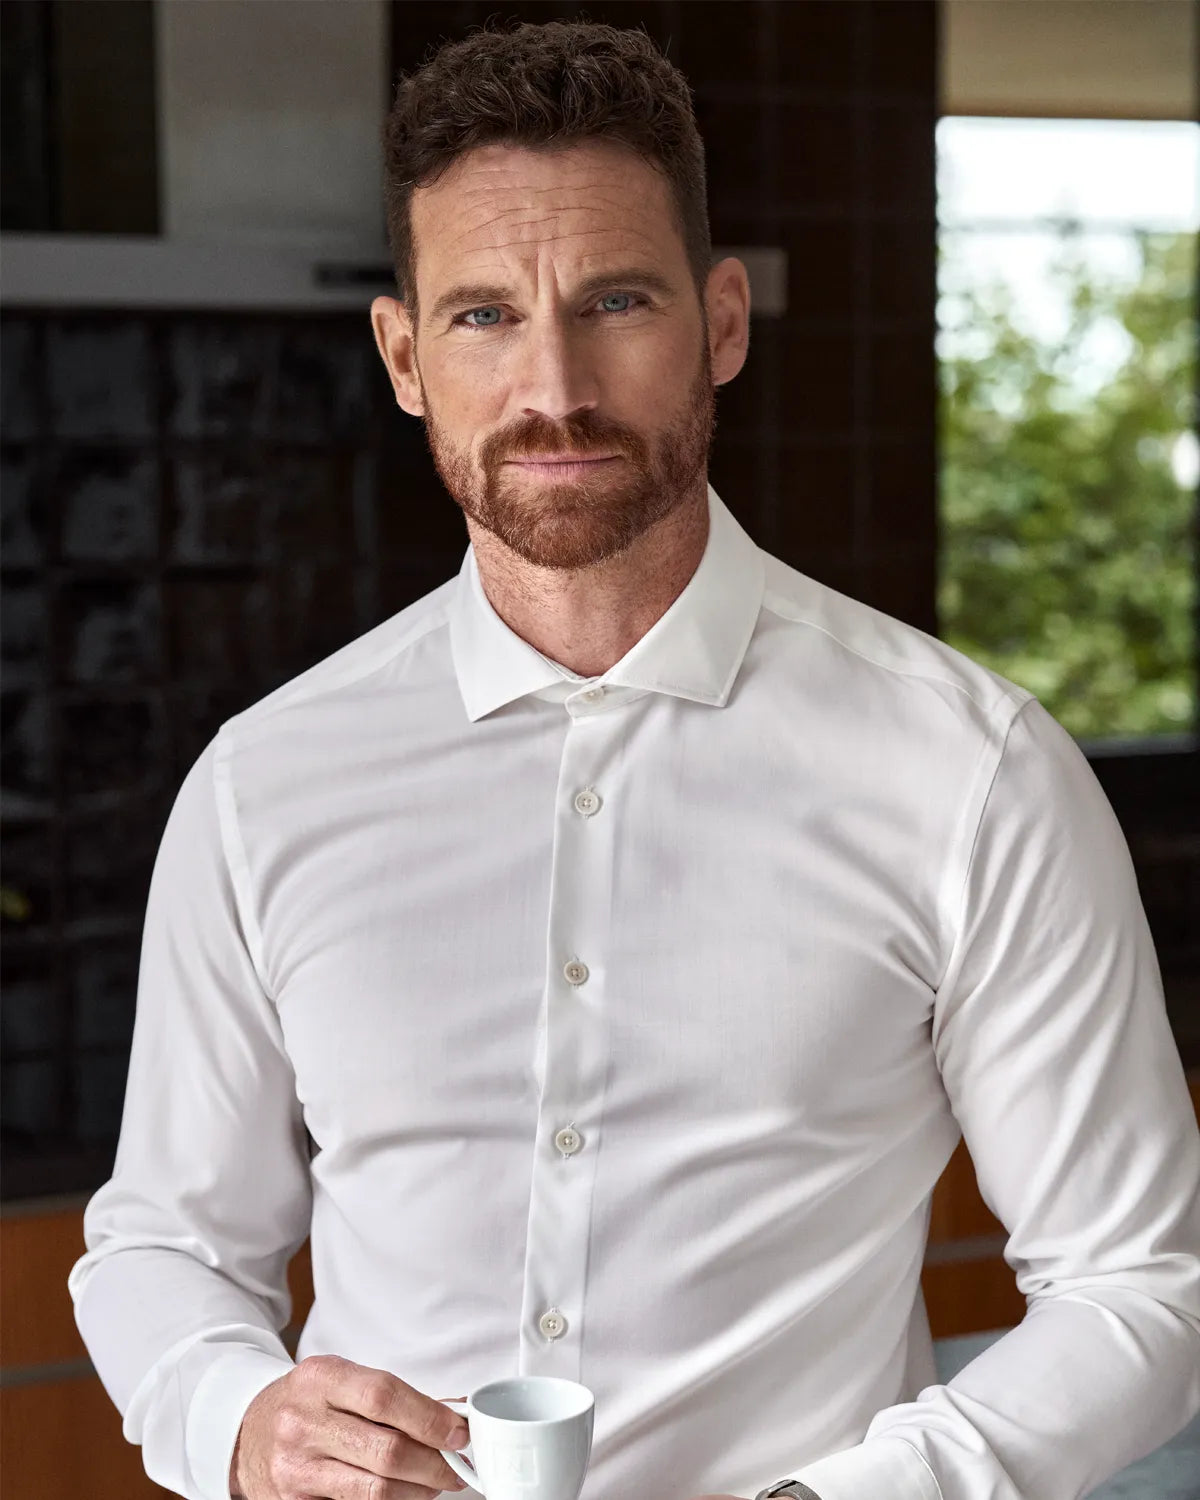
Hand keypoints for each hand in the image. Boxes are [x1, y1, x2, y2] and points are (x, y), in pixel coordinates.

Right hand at [229, 1354, 471, 1497]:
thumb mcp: (338, 1380)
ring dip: (417, 1490)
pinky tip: (404, 1494)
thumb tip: (452, 1413)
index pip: (385, 1396)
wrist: (245, 1431)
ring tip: (435, 1483)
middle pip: (386, 1450)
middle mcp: (302, 1422)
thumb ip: (389, 1396)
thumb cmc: (306, 1402)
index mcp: (320, 1377)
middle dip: (433, 1463)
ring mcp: (295, 1467)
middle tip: (456, 1466)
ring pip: (375, 1490)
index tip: (460, 1432)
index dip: (430, 1417)